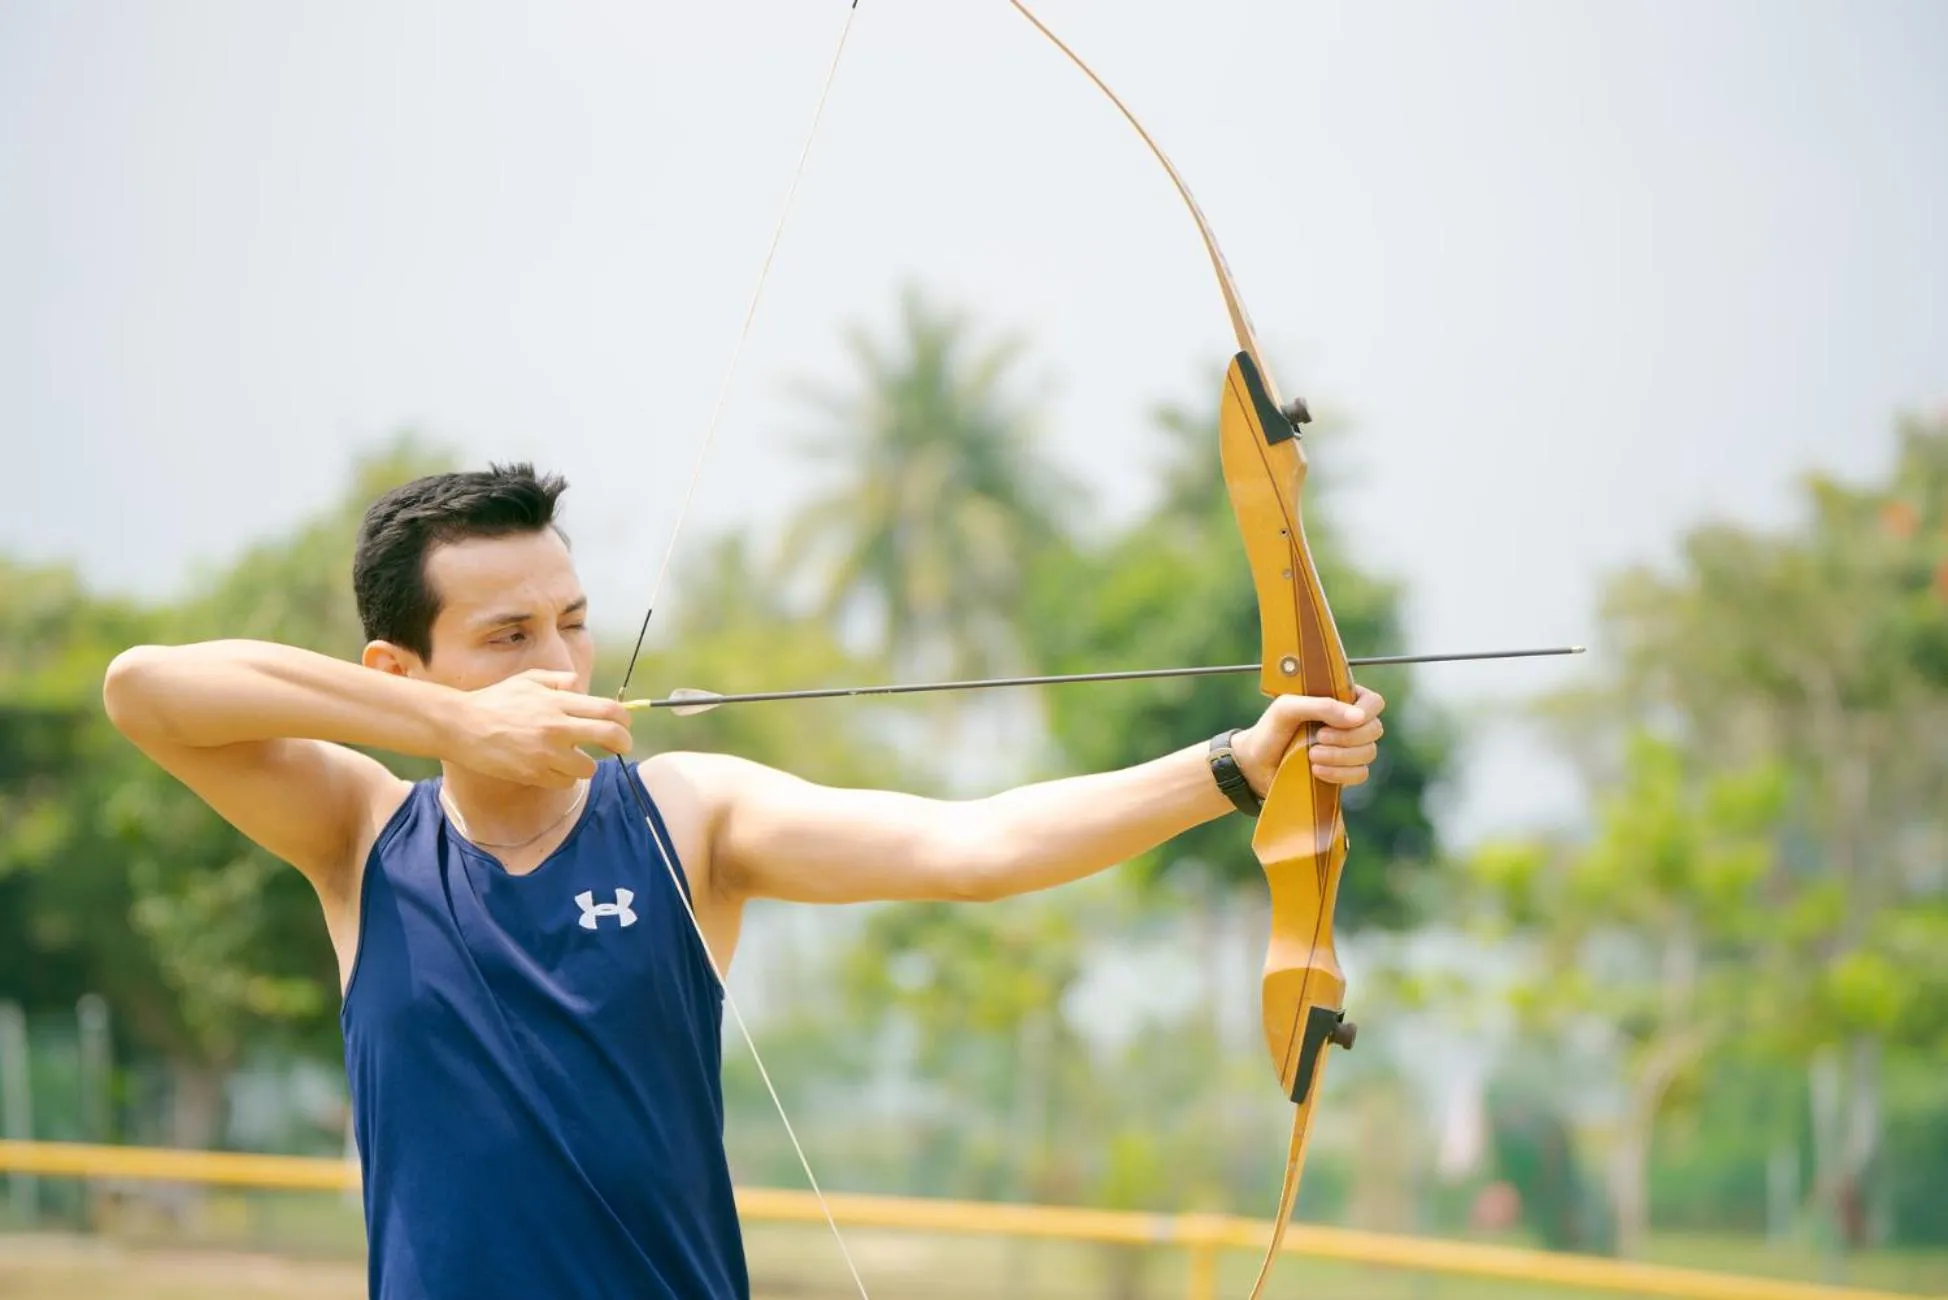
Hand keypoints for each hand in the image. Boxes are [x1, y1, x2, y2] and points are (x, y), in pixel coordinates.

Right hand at [448, 669, 634, 787]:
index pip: (608, 710)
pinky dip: (563, 776)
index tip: (625, 725)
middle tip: (623, 746)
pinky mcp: (534, 774)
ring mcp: (546, 754)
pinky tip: (551, 766)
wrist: (461, 726)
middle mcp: (556, 728)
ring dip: (585, 763)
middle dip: (623, 743)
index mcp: (557, 703)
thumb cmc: (496, 701)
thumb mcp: (529, 680)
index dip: (625, 719)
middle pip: (609, 736)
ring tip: (572, 756)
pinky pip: (565, 782)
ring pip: (588, 768)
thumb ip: (560, 682)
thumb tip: (583, 688)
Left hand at [1231, 684, 1386, 793]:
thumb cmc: (1271, 729)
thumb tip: (1358, 718)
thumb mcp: (1288, 708)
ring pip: (1369, 753)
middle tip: (1319, 737)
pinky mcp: (1344, 772)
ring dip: (1341, 756)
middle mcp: (1349, 724)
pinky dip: (1340, 774)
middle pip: (1375, 729)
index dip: (1366, 711)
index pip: (1373, 702)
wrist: (1255, 764)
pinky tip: (1316, 771)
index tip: (1346, 719)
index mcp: (1340, 700)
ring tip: (1312, 756)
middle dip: (1348, 737)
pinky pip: (1360, 774)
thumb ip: (1322, 706)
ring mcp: (1349, 749)